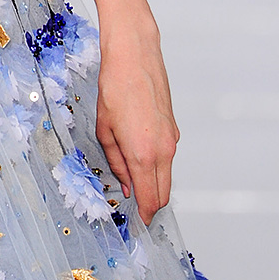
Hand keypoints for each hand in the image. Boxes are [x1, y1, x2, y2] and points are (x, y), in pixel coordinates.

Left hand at [94, 16, 178, 223]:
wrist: (135, 56)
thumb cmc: (116, 87)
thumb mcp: (104, 130)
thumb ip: (116, 163)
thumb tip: (125, 184)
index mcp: (143, 154)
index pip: (150, 200)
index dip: (144, 216)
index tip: (136, 223)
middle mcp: (163, 150)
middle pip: (163, 194)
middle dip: (150, 205)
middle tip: (133, 208)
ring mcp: (172, 139)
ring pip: (167, 175)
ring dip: (153, 184)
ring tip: (131, 179)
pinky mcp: (174, 128)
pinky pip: (167, 157)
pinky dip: (157, 165)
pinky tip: (139, 155)